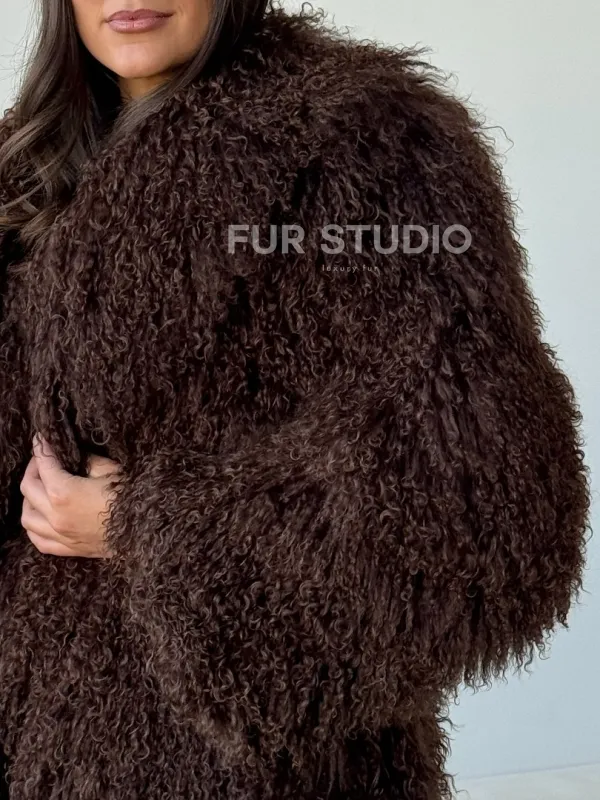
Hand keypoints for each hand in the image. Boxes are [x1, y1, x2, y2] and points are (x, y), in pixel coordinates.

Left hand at [20, 435, 121, 557]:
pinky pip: (39, 540)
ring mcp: (61, 535)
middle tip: (42, 460)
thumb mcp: (111, 471)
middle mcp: (56, 515)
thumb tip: (77, 456)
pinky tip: (41, 518)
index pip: (44, 464)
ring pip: (27, 517)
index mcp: (64, 492)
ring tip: (39, 489)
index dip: (41, 447)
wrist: (149, 530)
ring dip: (29, 500)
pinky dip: (34, 528)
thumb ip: (88, 461)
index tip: (41, 439)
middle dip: (33, 469)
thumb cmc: (133, 498)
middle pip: (28, 488)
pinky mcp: (70, 549)